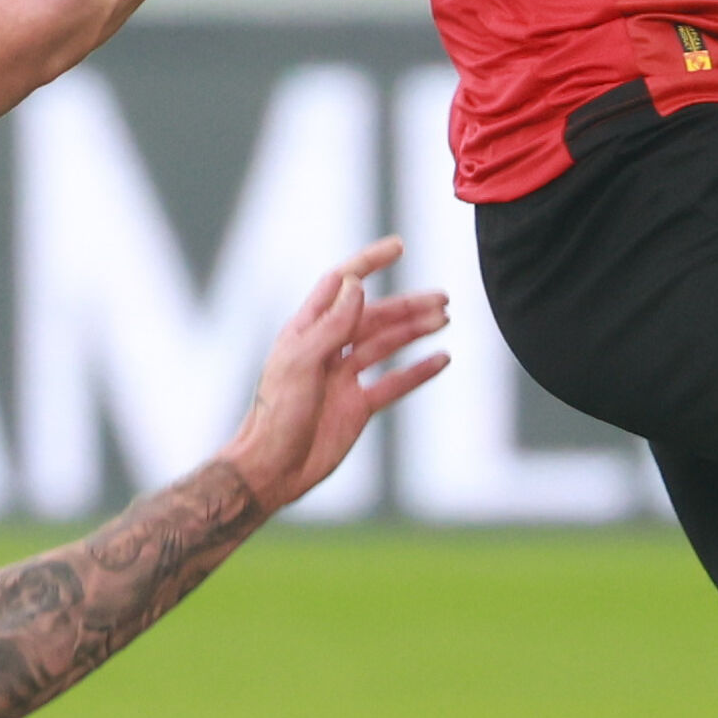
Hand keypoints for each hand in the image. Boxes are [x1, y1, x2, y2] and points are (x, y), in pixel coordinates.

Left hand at [220, 240, 453, 512]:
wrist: (272, 470)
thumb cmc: (276, 416)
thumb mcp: (301, 364)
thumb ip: (331, 325)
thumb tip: (355, 284)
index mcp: (306, 332)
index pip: (340, 285)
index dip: (368, 264)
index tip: (398, 246)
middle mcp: (326, 350)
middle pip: (372, 316)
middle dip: (406, 304)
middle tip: (441, 297)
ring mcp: (343, 379)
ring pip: (386, 345)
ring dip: (414, 331)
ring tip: (444, 319)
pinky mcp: (357, 408)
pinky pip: (393, 383)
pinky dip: (418, 371)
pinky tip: (441, 360)